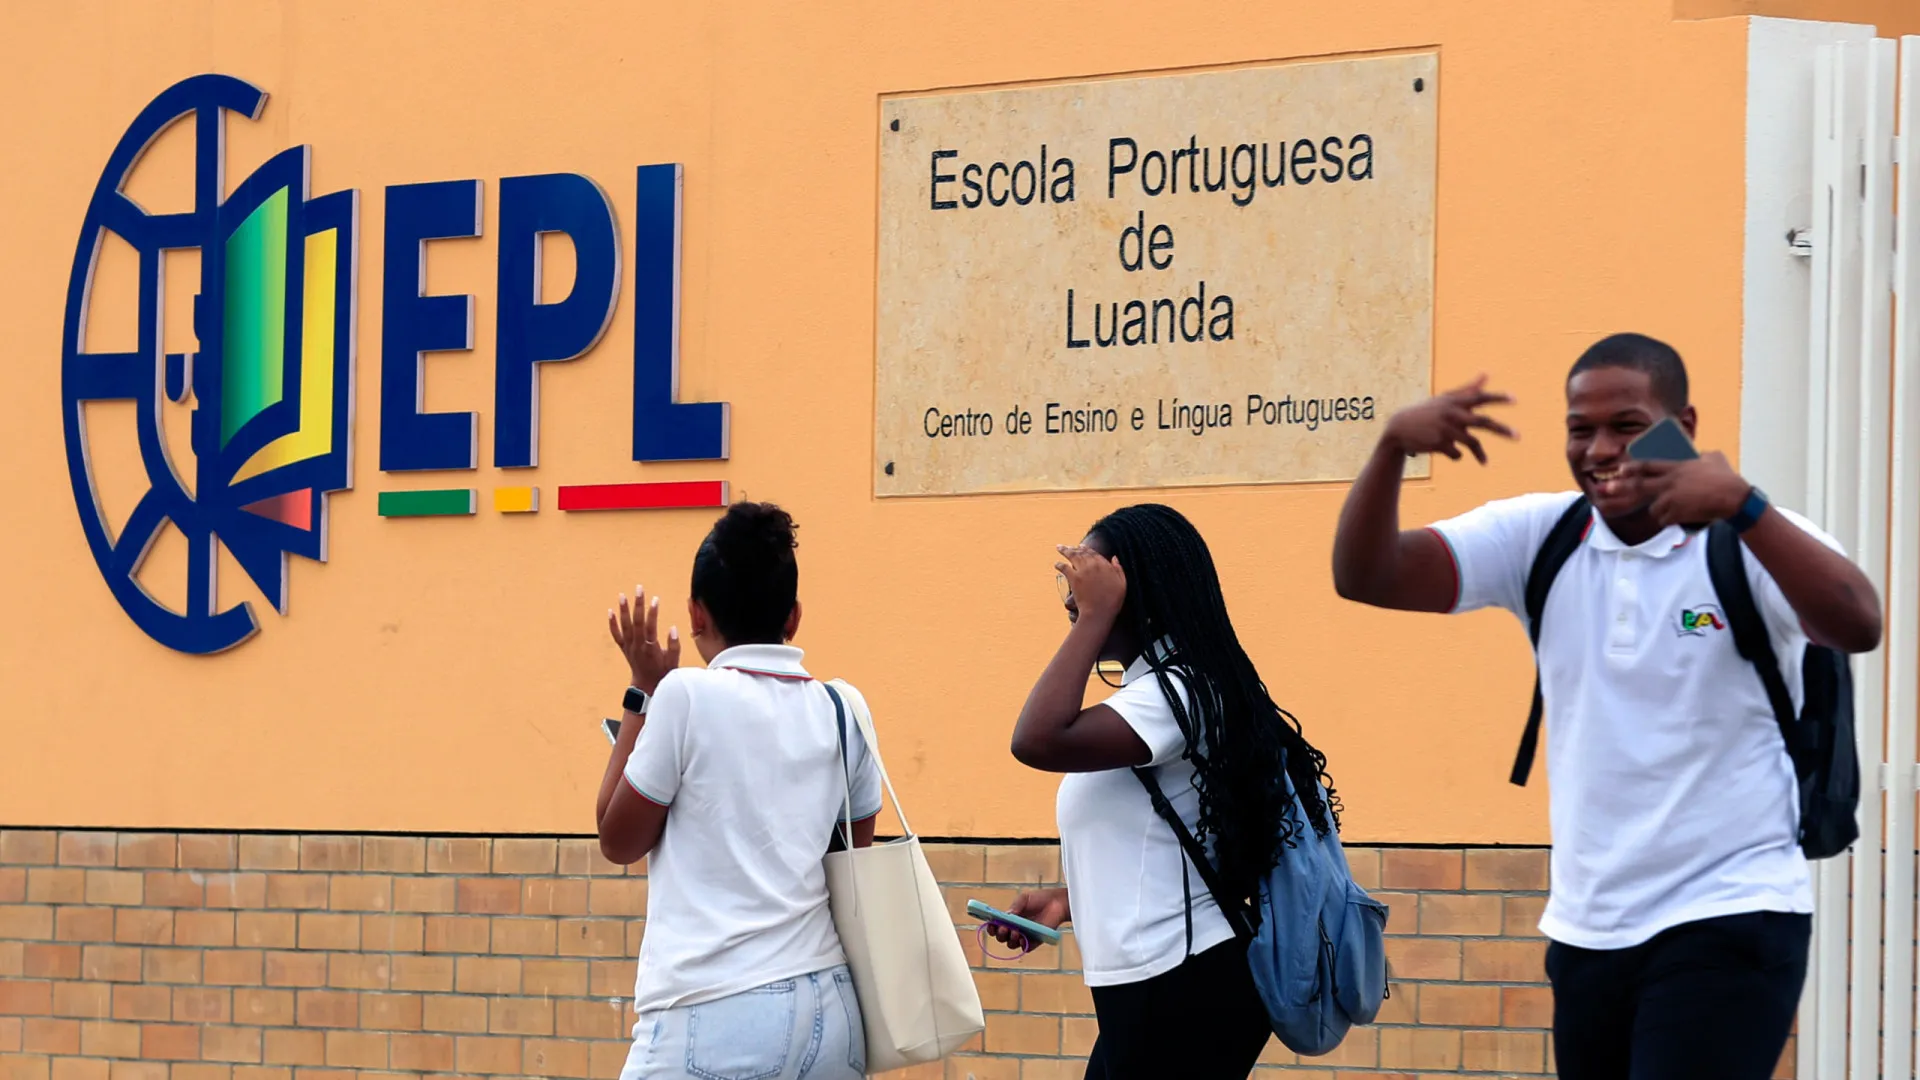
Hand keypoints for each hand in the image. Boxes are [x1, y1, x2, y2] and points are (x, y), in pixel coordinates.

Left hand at [609, 585, 680, 694]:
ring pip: (625, 626)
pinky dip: (612, 624)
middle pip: (636, 622)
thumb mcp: (673, 663)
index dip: (653, 613)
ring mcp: (629, 647)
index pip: (651, 627)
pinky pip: (616, 635)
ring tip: (622, 595)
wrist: (647, 687)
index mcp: (650, 649)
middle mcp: (637, 646)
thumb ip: (674, 647)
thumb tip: (673, 629)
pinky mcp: (624, 649)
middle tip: (639, 588)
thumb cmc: (663, 674)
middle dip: (638, 604)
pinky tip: (610, 612)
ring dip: (623, 610)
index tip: (655, 599)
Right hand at [987, 888, 1069, 950]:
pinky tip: (1023, 938)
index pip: (996, 926)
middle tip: (1003, 928)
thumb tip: (1006, 915)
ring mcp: (1024, 937)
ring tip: (1015, 932)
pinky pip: (1025, 948)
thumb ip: (1015, 906)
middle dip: (1000, 934)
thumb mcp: (1024, 899)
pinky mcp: (1034, 942)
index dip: (991, 928)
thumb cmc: (1039, 900)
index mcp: (1009, 919)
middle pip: (1001, 937)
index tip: (991, 925)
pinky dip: (1022, 945)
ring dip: (1010, 939)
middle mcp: (1014, 929)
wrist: (1057, 903)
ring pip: (1011, 944)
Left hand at [1056, 545, 1125, 625]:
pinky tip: (1056, 564)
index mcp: (1105, 565)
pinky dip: (1059, 565)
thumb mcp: (1122, 584)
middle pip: (1082, 553)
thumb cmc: (1112, 601)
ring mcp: (1083, 571)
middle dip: (1074, 548)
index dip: (1086, 549)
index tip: (1081, 546)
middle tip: (1067, 547)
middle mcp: (1094, 565)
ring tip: (1059, 548)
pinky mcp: (1074, 579)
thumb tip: (1114, 557)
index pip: (1093, 553)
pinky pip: (1064, 568)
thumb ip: (1119, 569)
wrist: (1100, 612)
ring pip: (1072, 556)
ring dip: (1065, 551)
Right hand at [1383, 375, 1515, 462]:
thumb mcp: (1445, 399)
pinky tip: (1447, 452)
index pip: (1479, 397)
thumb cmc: (1426, 412)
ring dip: (1480, 454)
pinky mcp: (1438, 443)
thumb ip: (1468, 389)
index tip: (1514, 400)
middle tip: (1518, 436)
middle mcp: (1452, 413)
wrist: (1399, 429)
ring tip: (1485, 462)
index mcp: (1454, 402)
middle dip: (1502, 429)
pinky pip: (1456, 453)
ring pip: (1471, 442)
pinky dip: (1455, 455)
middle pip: (1482, 422)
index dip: (1497, 398)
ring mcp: (1445, 429)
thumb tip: (1487, 374)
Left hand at [1620, 453, 1750, 526]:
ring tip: (1679, 508)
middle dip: (1621, 487)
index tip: (1620, 469)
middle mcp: (1669, 481)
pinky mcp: (1675, 513)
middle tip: (1607, 489)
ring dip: (1661, 510)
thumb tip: (1699, 454)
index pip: (1648, 465)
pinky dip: (1671, 520)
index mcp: (1677, 466)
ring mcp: (1671, 497)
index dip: (1633, 468)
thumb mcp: (1713, 458)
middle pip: (1640, 485)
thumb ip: (1700, 456)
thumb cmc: (1727, 477)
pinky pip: (1665, 519)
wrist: (1733, 497)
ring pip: (1654, 507)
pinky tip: (1684, 517)